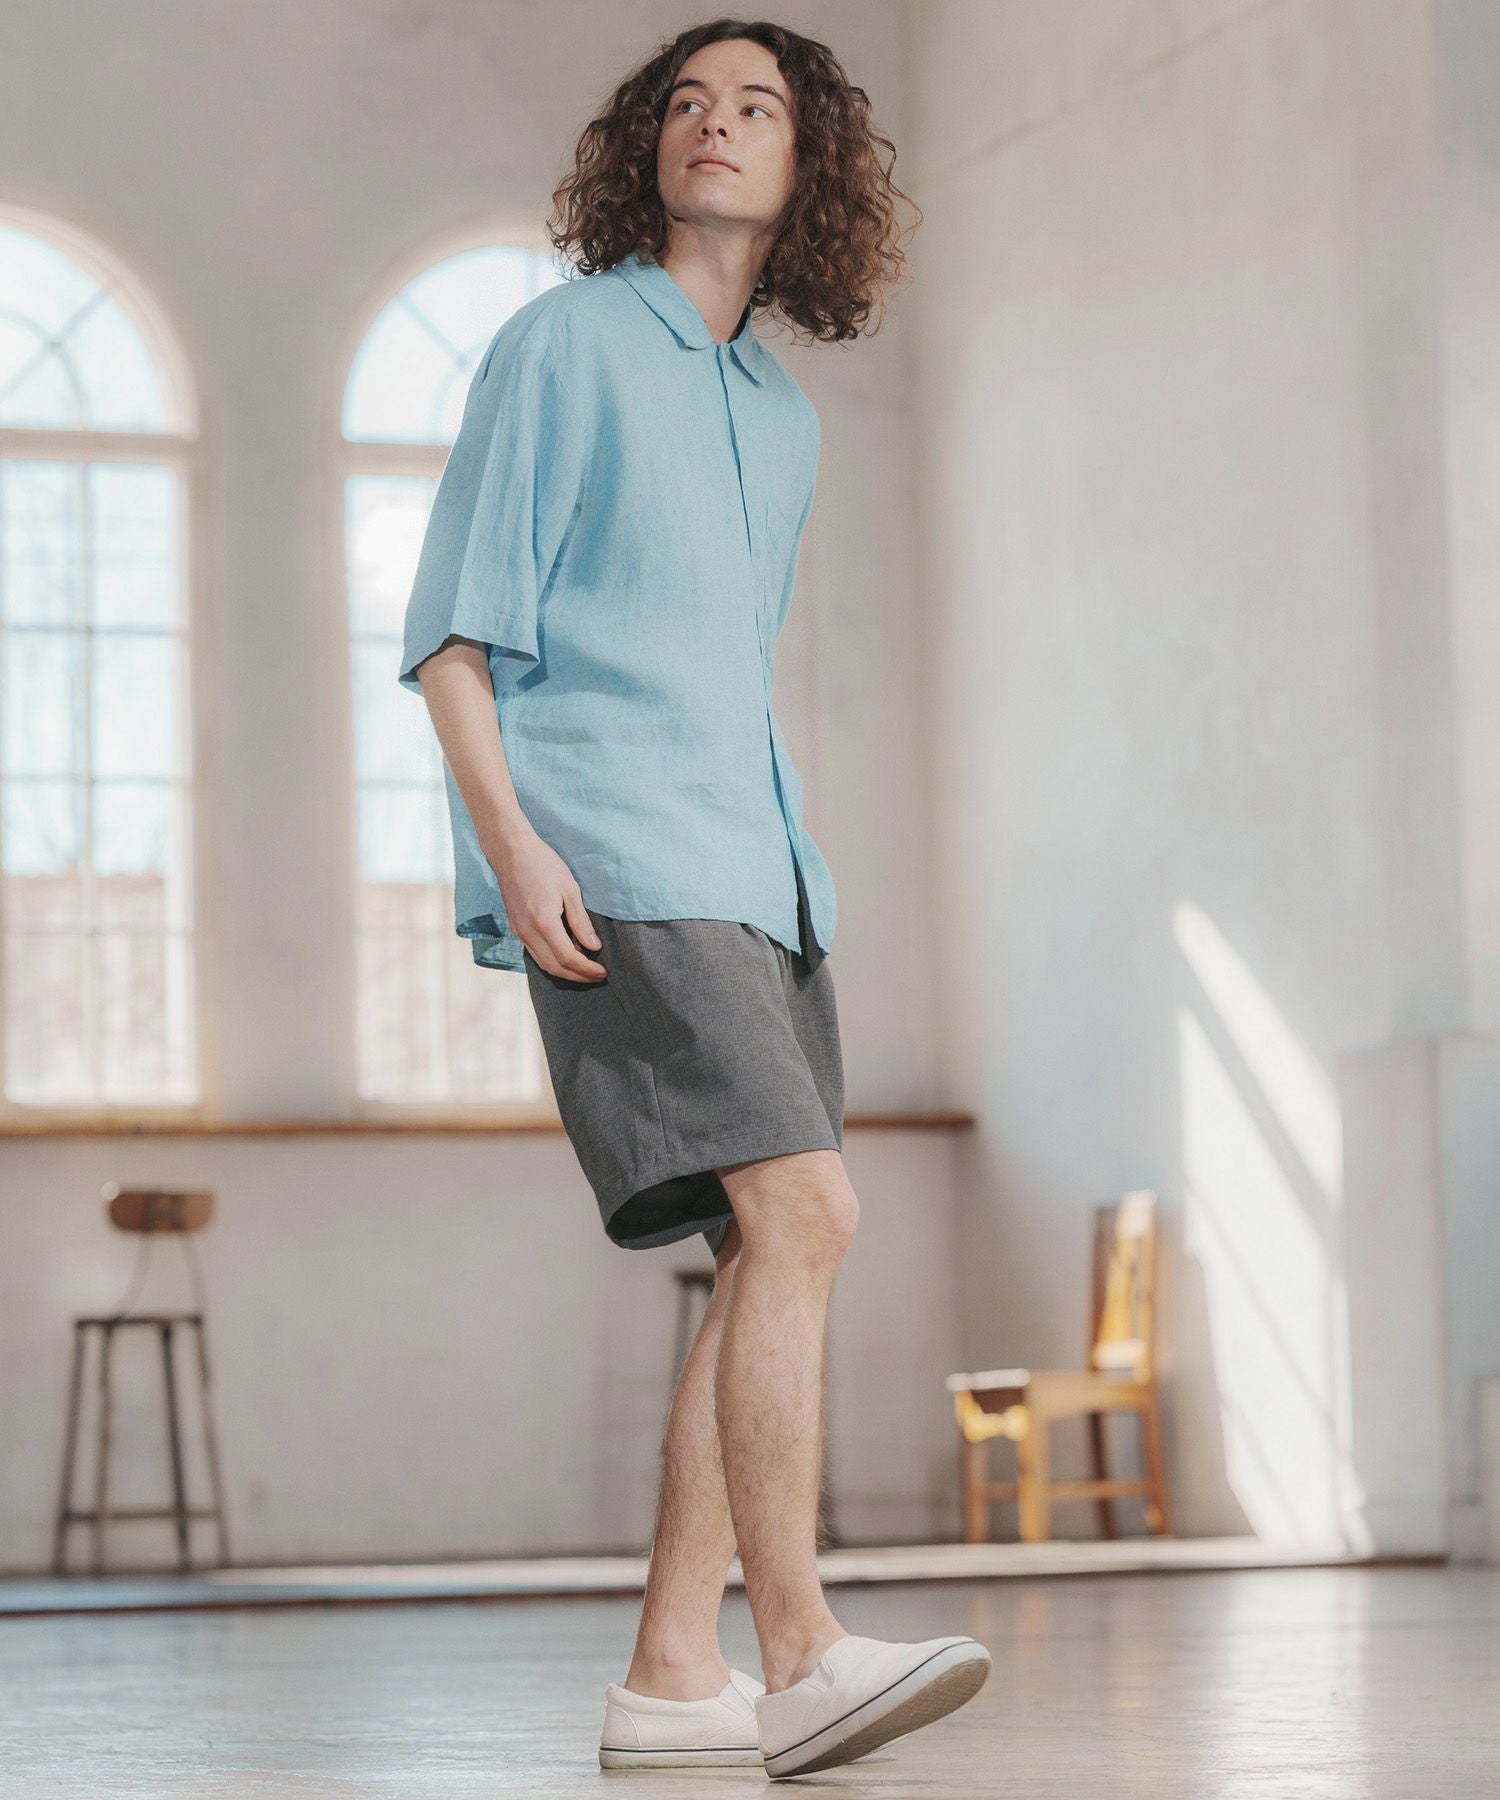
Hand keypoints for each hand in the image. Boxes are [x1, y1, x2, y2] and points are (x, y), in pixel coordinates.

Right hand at [486, 826, 607, 981]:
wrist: (512, 851)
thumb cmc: (543, 864)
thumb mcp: (570, 890)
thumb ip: (581, 922)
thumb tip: (594, 947)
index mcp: (544, 922)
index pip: (568, 958)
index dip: (587, 969)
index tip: (603, 971)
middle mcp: (528, 932)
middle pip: (555, 967)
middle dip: (578, 976)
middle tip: (598, 976)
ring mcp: (519, 931)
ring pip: (543, 964)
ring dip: (565, 972)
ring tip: (585, 970)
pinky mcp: (515, 928)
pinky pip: (535, 953)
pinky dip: (552, 960)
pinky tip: (567, 954)